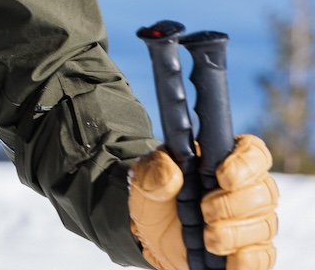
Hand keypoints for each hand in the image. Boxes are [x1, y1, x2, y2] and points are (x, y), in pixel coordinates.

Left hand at [129, 135, 278, 269]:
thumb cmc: (156, 199)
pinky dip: (248, 259)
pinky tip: (229, 260)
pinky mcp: (250, 250)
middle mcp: (245, 189)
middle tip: (205, 211)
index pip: (254, 152)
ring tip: (208, 239)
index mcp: (223, 161)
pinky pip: (264, 256)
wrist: (151, 237)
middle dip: (234, 204)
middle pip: (265, 191)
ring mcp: (251, 221)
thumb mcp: (144, 179)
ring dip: (236, 233)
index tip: (222, 175)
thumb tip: (172, 175)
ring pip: (266, 224)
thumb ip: (154, 171)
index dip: (246, 163)